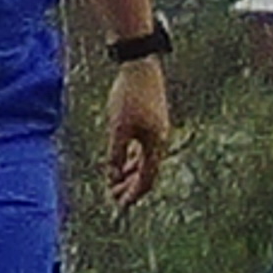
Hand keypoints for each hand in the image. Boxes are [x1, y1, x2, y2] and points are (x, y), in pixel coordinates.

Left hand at [101, 57, 172, 206]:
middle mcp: (159, 141)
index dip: (133, 193)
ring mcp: (156, 132)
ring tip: (115, 184)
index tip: (121, 205)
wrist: (139, 68)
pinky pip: (142, 148)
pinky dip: (131, 158)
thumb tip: (112, 175)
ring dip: (129, 173)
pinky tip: (121, 164)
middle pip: (147, 172)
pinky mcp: (150, 123)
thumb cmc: (128, 97)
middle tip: (114, 198)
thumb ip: (115, 153)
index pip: (147, 178)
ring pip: (144, 160)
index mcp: (156, 144)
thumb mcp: (117, 127)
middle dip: (130, 186)